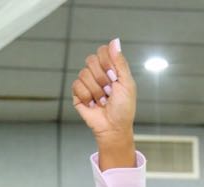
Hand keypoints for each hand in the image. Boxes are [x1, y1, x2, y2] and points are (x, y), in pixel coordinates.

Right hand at [72, 39, 136, 161]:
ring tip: (103, 101)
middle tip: (110, 91)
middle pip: (91, 60)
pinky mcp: (78, 93)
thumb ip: (120, 62)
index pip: (102, 51)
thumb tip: (115, 41)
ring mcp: (87, 83)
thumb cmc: (124, 108)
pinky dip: (87, 96)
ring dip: (96, 90)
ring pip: (84, 74)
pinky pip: (76, 85)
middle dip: (102, 78)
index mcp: (111, 68)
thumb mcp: (127, 83)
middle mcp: (98, 73)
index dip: (106, 61)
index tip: (114, 76)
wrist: (114, 127)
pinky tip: (93, 104)